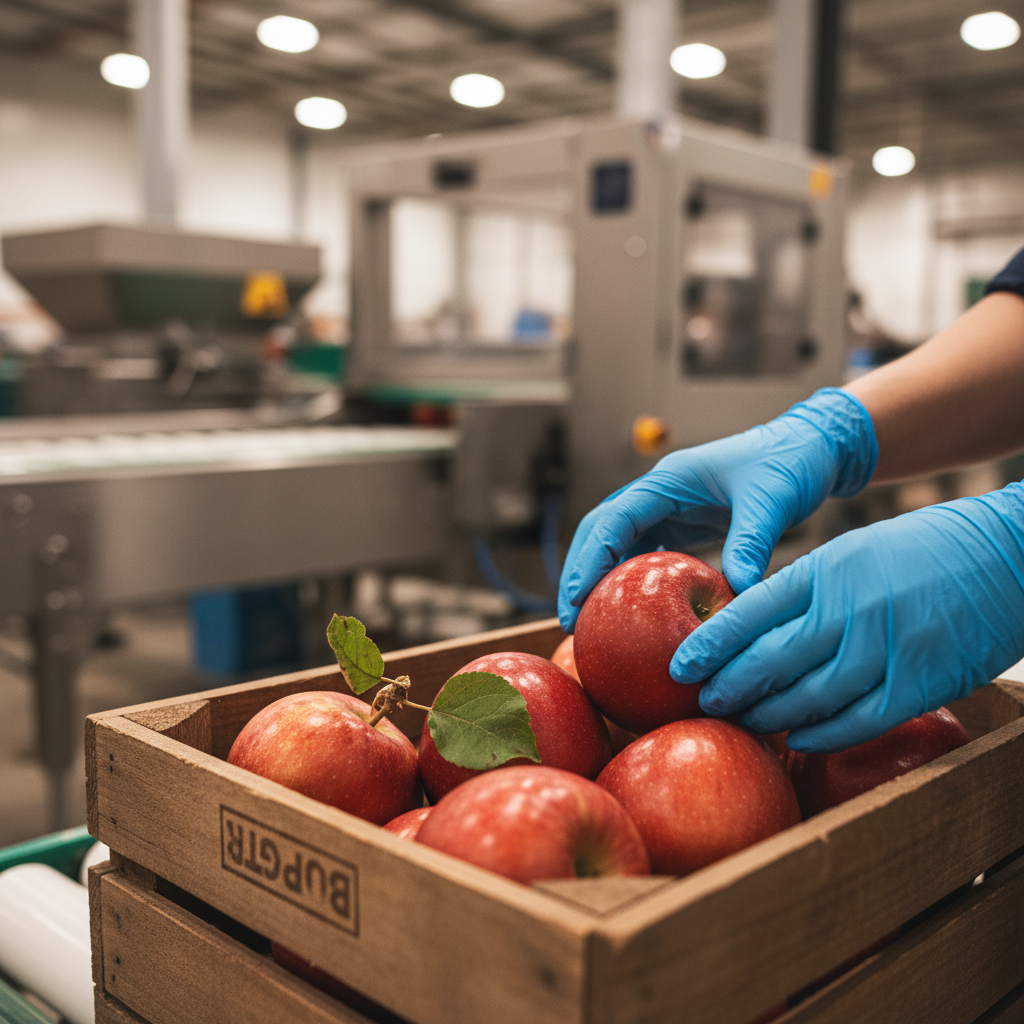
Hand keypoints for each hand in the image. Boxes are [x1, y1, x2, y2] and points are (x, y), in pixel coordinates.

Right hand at [558, 389, 876, 630]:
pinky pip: (645, 554)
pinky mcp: (683, 525)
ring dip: (600, 579)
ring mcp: (669, 509)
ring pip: (617, 544)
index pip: (612, 519)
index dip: (588, 559)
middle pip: (601, 531)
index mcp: (669, 480)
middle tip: (570, 619)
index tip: (575, 598)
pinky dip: (631, 581)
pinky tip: (630, 612)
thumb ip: (750, 544)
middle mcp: (659, 494)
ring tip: (591, 622)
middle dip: (580, 573)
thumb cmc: (789, 462)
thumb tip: (736, 594)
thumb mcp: (771, 503)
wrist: (811, 448)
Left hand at [671, 483, 1023, 752]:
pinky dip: (823, 735)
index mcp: (825, 570)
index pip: (750, 612)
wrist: (1007, 551)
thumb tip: (757, 629)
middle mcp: (847, 610)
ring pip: (809, 697)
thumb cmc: (925, 547)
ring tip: (744, 723)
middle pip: (770, 660)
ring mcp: (884, 649)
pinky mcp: (920, 683)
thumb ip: (808, 589)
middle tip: (703, 702)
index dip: (711, 644)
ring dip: (770, 717)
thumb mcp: (854, 552)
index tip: (680, 665)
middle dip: (729, 687)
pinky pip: (858, 719)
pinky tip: (799, 740)